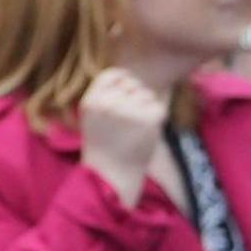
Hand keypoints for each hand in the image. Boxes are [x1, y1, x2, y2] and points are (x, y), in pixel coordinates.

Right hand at [78, 67, 167, 200]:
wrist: (111, 176)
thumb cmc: (103, 145)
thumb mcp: (93, 116)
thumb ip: (105, 96)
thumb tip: (129, 78)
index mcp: (91, 101)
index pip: (113, 74)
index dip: (123, 80)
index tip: (125, 92)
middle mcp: (108, 103)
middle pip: (132, 84)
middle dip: (134, 97)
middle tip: (128, 121)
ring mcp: (129, 111)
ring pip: (147, 95)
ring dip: (145, 108)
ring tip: (134, 129)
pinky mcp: (149, 119)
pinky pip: (158, 107)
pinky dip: (156, 119)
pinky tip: (145, 133)